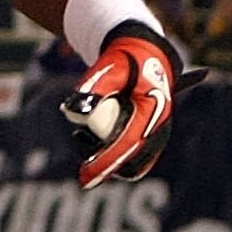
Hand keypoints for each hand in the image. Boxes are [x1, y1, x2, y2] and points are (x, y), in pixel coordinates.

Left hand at [60, 20, 203, 188]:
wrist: (143, 54)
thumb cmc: (124, 60)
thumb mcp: (108, 68)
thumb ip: (92, 89)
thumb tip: (73, 112)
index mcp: (152, 112)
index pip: (127, 145)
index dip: (105, 163)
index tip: (84, 178)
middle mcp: (158, 130)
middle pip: (130, 165)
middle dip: (103, 162)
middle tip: (78, 139)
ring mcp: (154, 137)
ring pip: (129, 165)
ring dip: (104, 156)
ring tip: (81, 133)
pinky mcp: (147, 140)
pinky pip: (129, 159)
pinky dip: (109, 153)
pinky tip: (89, 134)